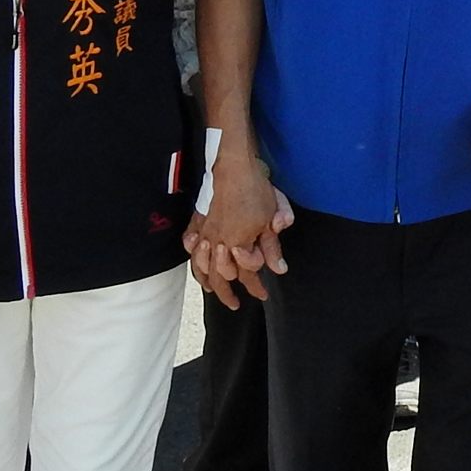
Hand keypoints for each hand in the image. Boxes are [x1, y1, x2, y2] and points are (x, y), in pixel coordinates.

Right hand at [184, 153, 291, 307]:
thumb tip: (278, 269)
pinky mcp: (198, 223)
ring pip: (202, 267)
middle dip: (229, 294)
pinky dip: (194, 263)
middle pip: (221, 277)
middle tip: (237, 304)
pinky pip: (191, 250)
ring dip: (209, 283)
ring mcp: (205, 233)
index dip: (256, 286)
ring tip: (215, 293)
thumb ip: (273, 246)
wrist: (233, 166)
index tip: (263, 293)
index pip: (247, 273)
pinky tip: (198, 269)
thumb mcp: (273, 217)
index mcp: (238, 242)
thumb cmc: (256, 190)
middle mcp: (218, 242)